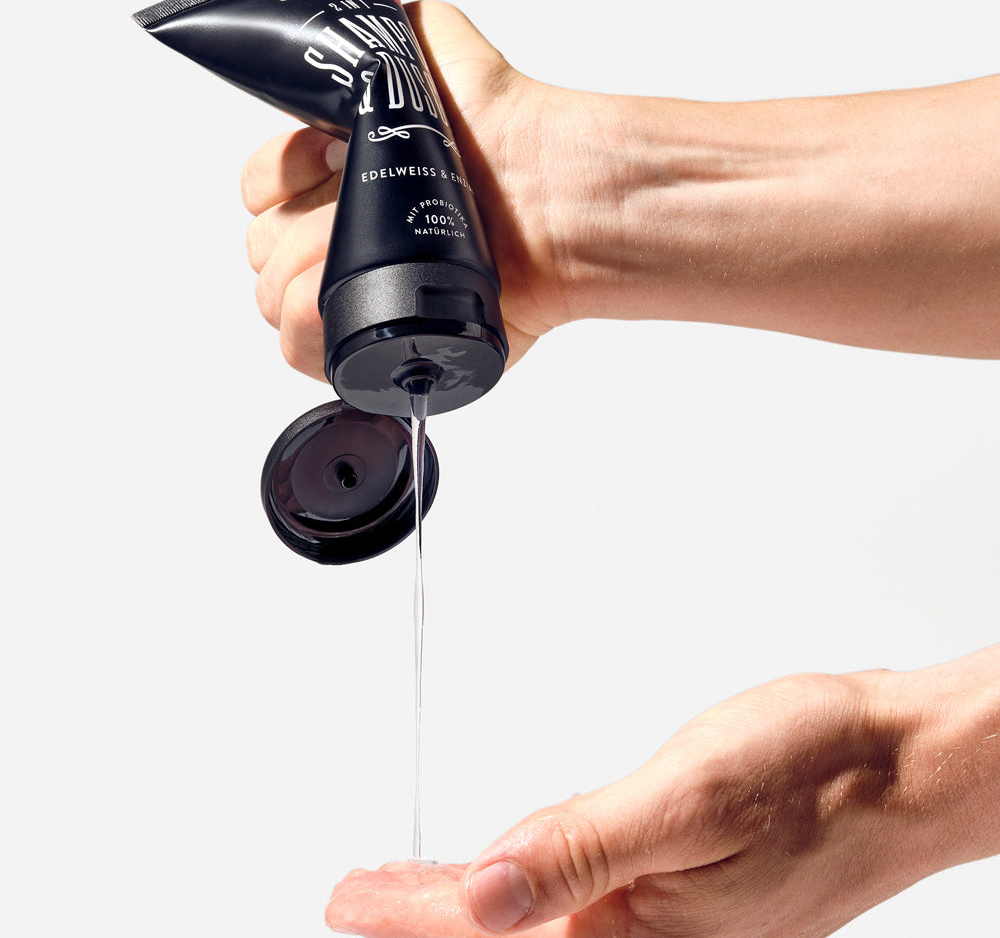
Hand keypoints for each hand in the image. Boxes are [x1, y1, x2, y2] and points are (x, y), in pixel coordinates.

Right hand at [241, 1, 580, 379]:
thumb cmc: (502, 130)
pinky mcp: (385, 337)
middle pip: (263, 249)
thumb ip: (384, 29)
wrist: (552, 200)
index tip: (321, 159)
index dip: (274, 177)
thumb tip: (357, 26)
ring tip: (353, 258)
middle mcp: (345, 233)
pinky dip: (306, 335)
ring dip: (299, 281)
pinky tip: (338, 307)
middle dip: (293, 233)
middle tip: (349, 216)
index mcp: (340, 175)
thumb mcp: (435, 47)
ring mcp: (362, 288)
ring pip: (275, 301)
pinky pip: (309, 353)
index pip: (261, 188)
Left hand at [325, 651, 999, 937]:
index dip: (411, 916)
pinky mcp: (680, 884)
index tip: (347, 899)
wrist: (899, 761)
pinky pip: (580, 891)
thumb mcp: (690, 802)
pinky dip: (526, 879)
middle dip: (426, 916)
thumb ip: (581, 850)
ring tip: (408, 886)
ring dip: (468, 902)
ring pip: (539, 915)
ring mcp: (667, 917)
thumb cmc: (818, 775)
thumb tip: (484, 896)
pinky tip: (507, 870)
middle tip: (358, 895)